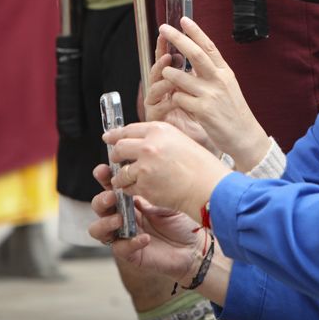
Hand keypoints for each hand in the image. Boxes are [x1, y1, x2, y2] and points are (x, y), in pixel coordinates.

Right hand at [88, 163, 205, 282]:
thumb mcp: (168, 200)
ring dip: (105, 223)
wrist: (195, 245)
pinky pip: (121, 249)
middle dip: (101, 200)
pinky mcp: (131, 254)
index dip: (104, 178)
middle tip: (112, 196)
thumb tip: (136, 177)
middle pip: (99, 207)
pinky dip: (130, 242)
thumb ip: (150, 191)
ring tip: (119, 219)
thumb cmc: (182, 220)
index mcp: (131, 201)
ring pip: (98, 230)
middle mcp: (124, 217)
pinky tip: (145, 238)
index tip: (103, 170)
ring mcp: (124, 235)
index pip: (111, 187)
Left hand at [106, 120, 230, 219]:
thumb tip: (140, 143)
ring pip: (121, 171)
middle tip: (118, 161)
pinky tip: (144, 190)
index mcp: (160, 130)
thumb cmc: (202, 167)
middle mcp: (150, 144)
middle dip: (116, 156)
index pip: (128, 129)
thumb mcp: (181, 141)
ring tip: (134, 180)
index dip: (115, 134)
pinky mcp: (143, 184)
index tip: (108, 137)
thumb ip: (160, 139)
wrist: (210, 187)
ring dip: (123, 177)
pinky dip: (132, 190)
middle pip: (119, 147)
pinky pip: (128, 187)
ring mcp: (145, 165)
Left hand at [157, 18, 271, 171]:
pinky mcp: (203, 110)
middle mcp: (219, 80)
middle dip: (178, 39)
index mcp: (225, 72)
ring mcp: (211, 95)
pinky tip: (179, 102)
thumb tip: (194, 60)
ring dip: (169, 74)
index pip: (209, 46)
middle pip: (195, 53)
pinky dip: (175, 98)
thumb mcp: (228, 87)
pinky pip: (179, 98)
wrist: (245, 136)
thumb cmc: (234, 112)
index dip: (195, 31)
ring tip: (167, 75)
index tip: (183, 19)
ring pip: (180, 76)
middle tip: (164, 28)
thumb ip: (212, 73)